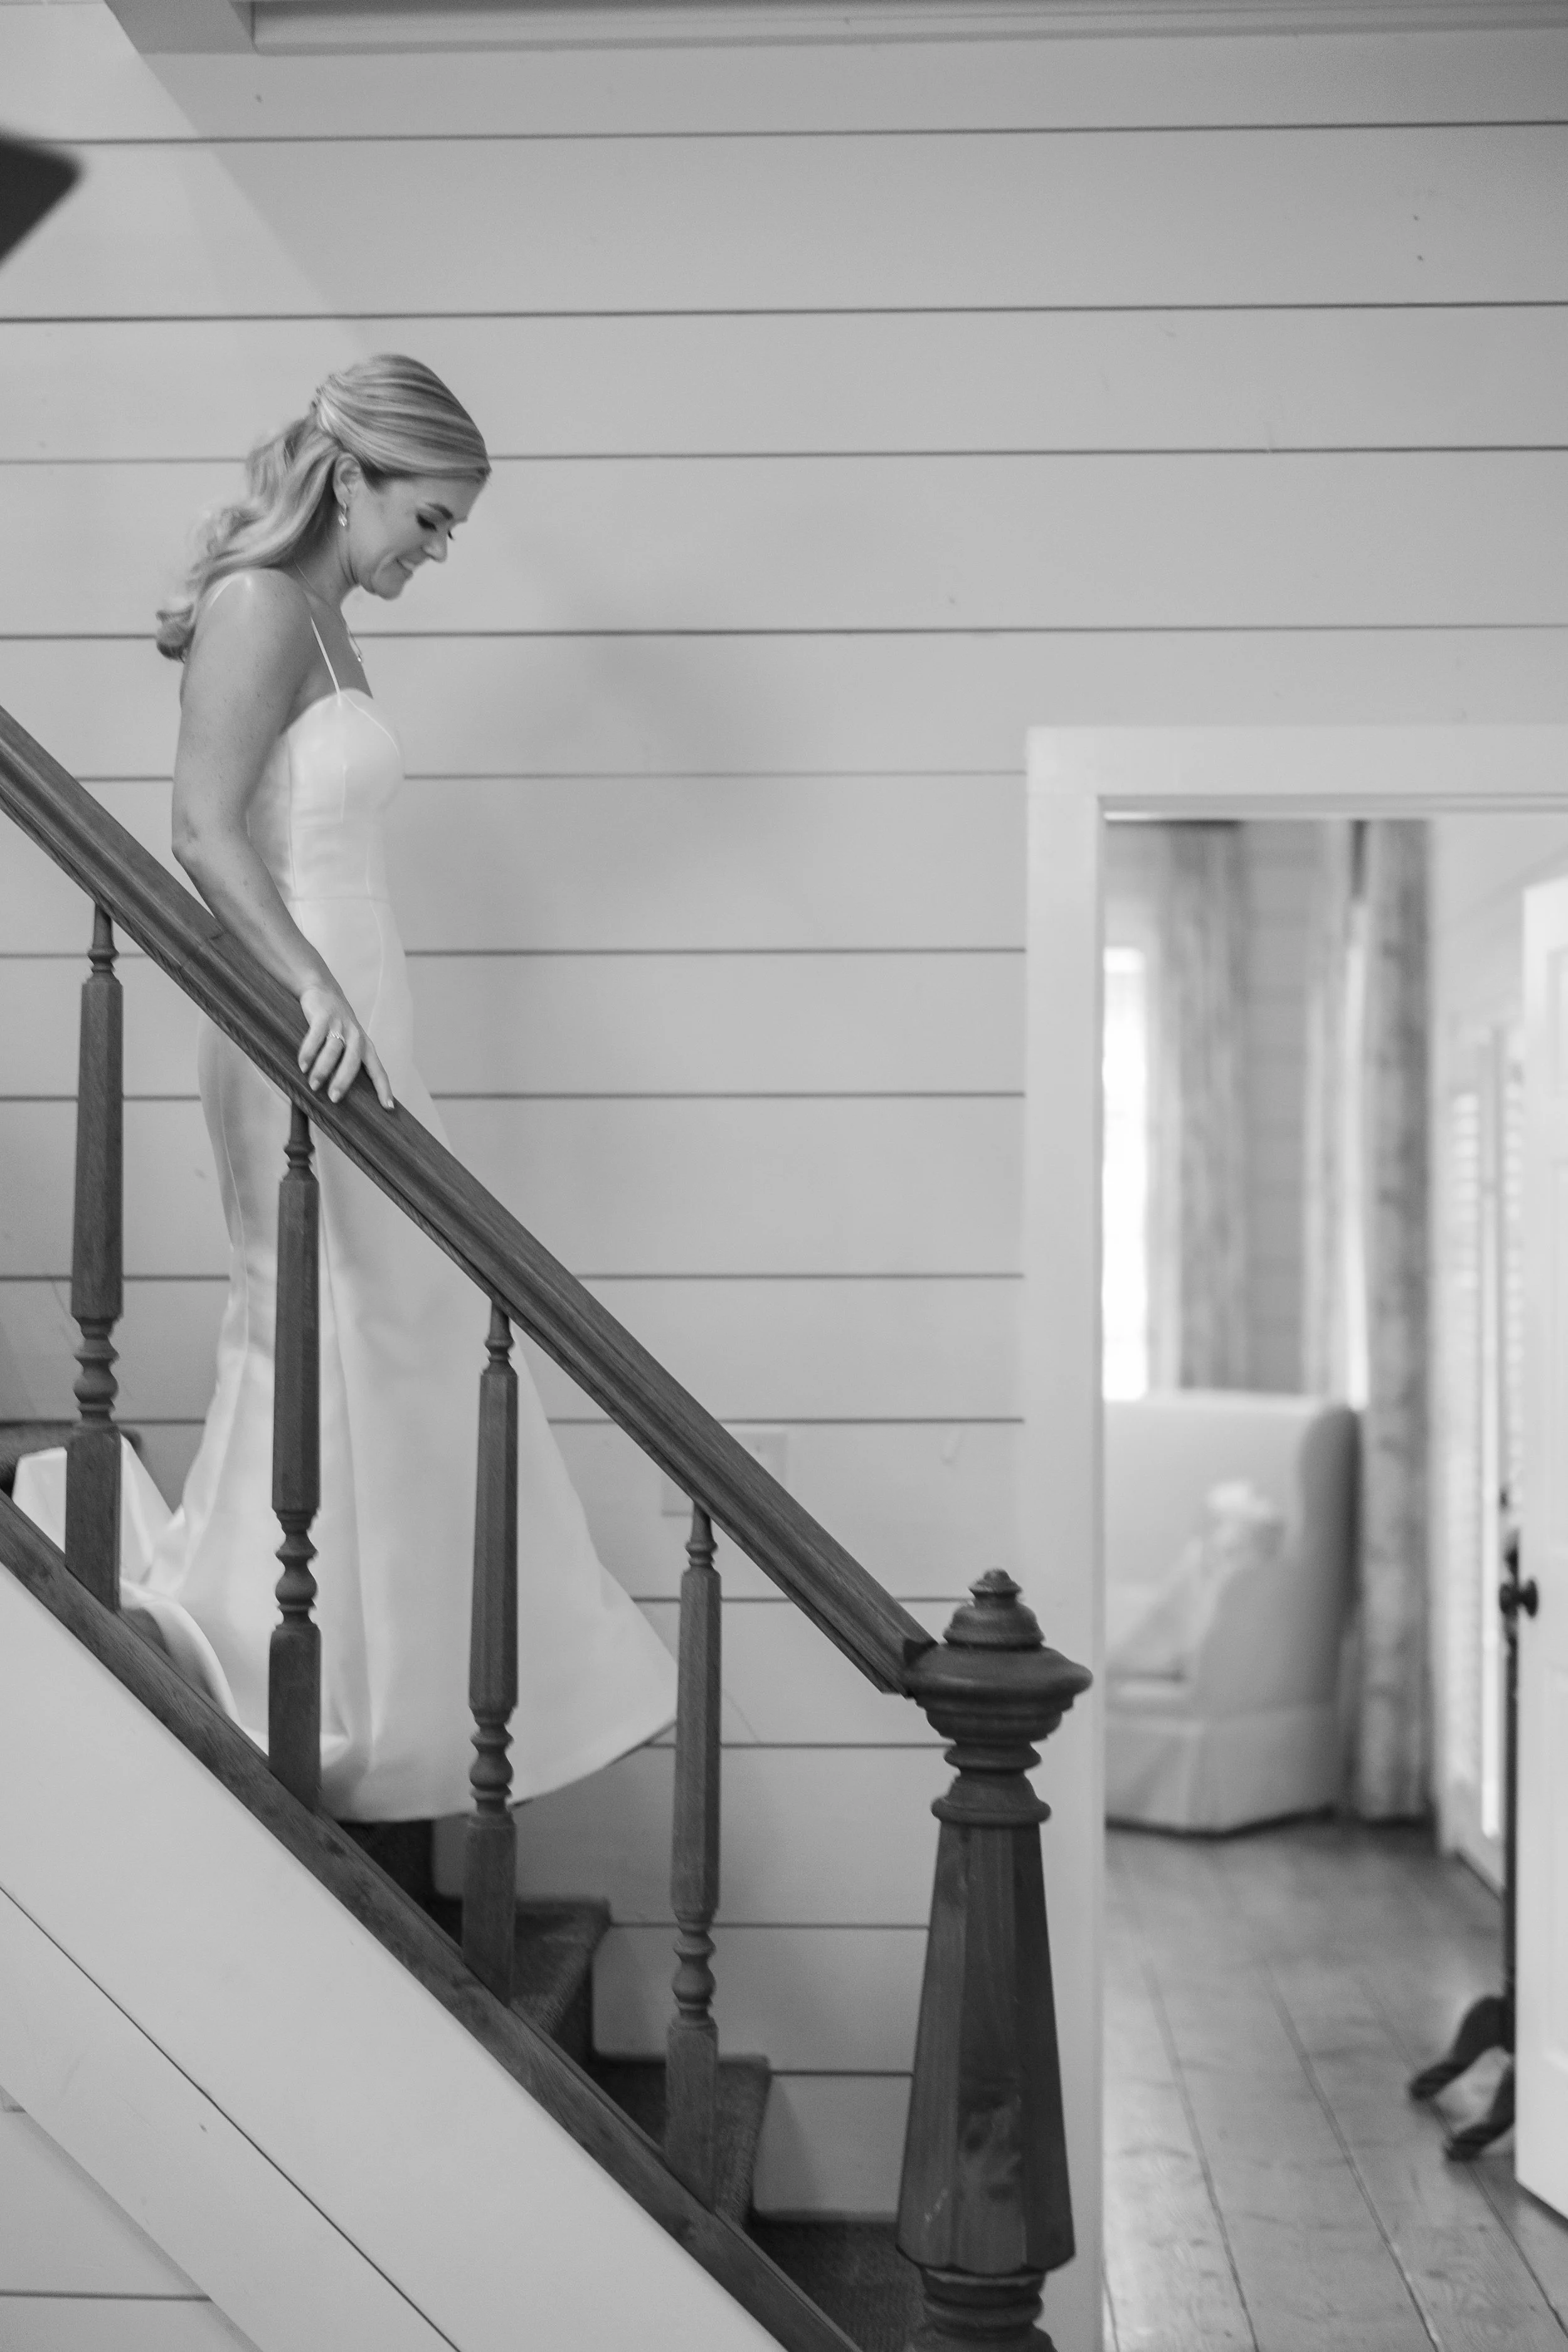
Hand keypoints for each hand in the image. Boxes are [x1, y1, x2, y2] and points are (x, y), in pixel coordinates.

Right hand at [298, 982, 394, 1108]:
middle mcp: (355, 1036)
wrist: (322, 989)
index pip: (377, 1070)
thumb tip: (339, 1093)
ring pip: (333, 1050)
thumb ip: (346, 1062)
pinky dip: (309, 1052)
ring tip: (314, 1085)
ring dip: (322, 1070)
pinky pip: (316, 1037)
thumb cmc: (335, 1025)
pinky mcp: (323, 1016)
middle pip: (353, 1061)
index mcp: (365, 1045)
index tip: (388, 1107)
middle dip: (344, 1081)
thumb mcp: (347, 1041)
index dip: (383, 1088)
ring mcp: (339, 1025)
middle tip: (335, 1099)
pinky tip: (303, 1065)